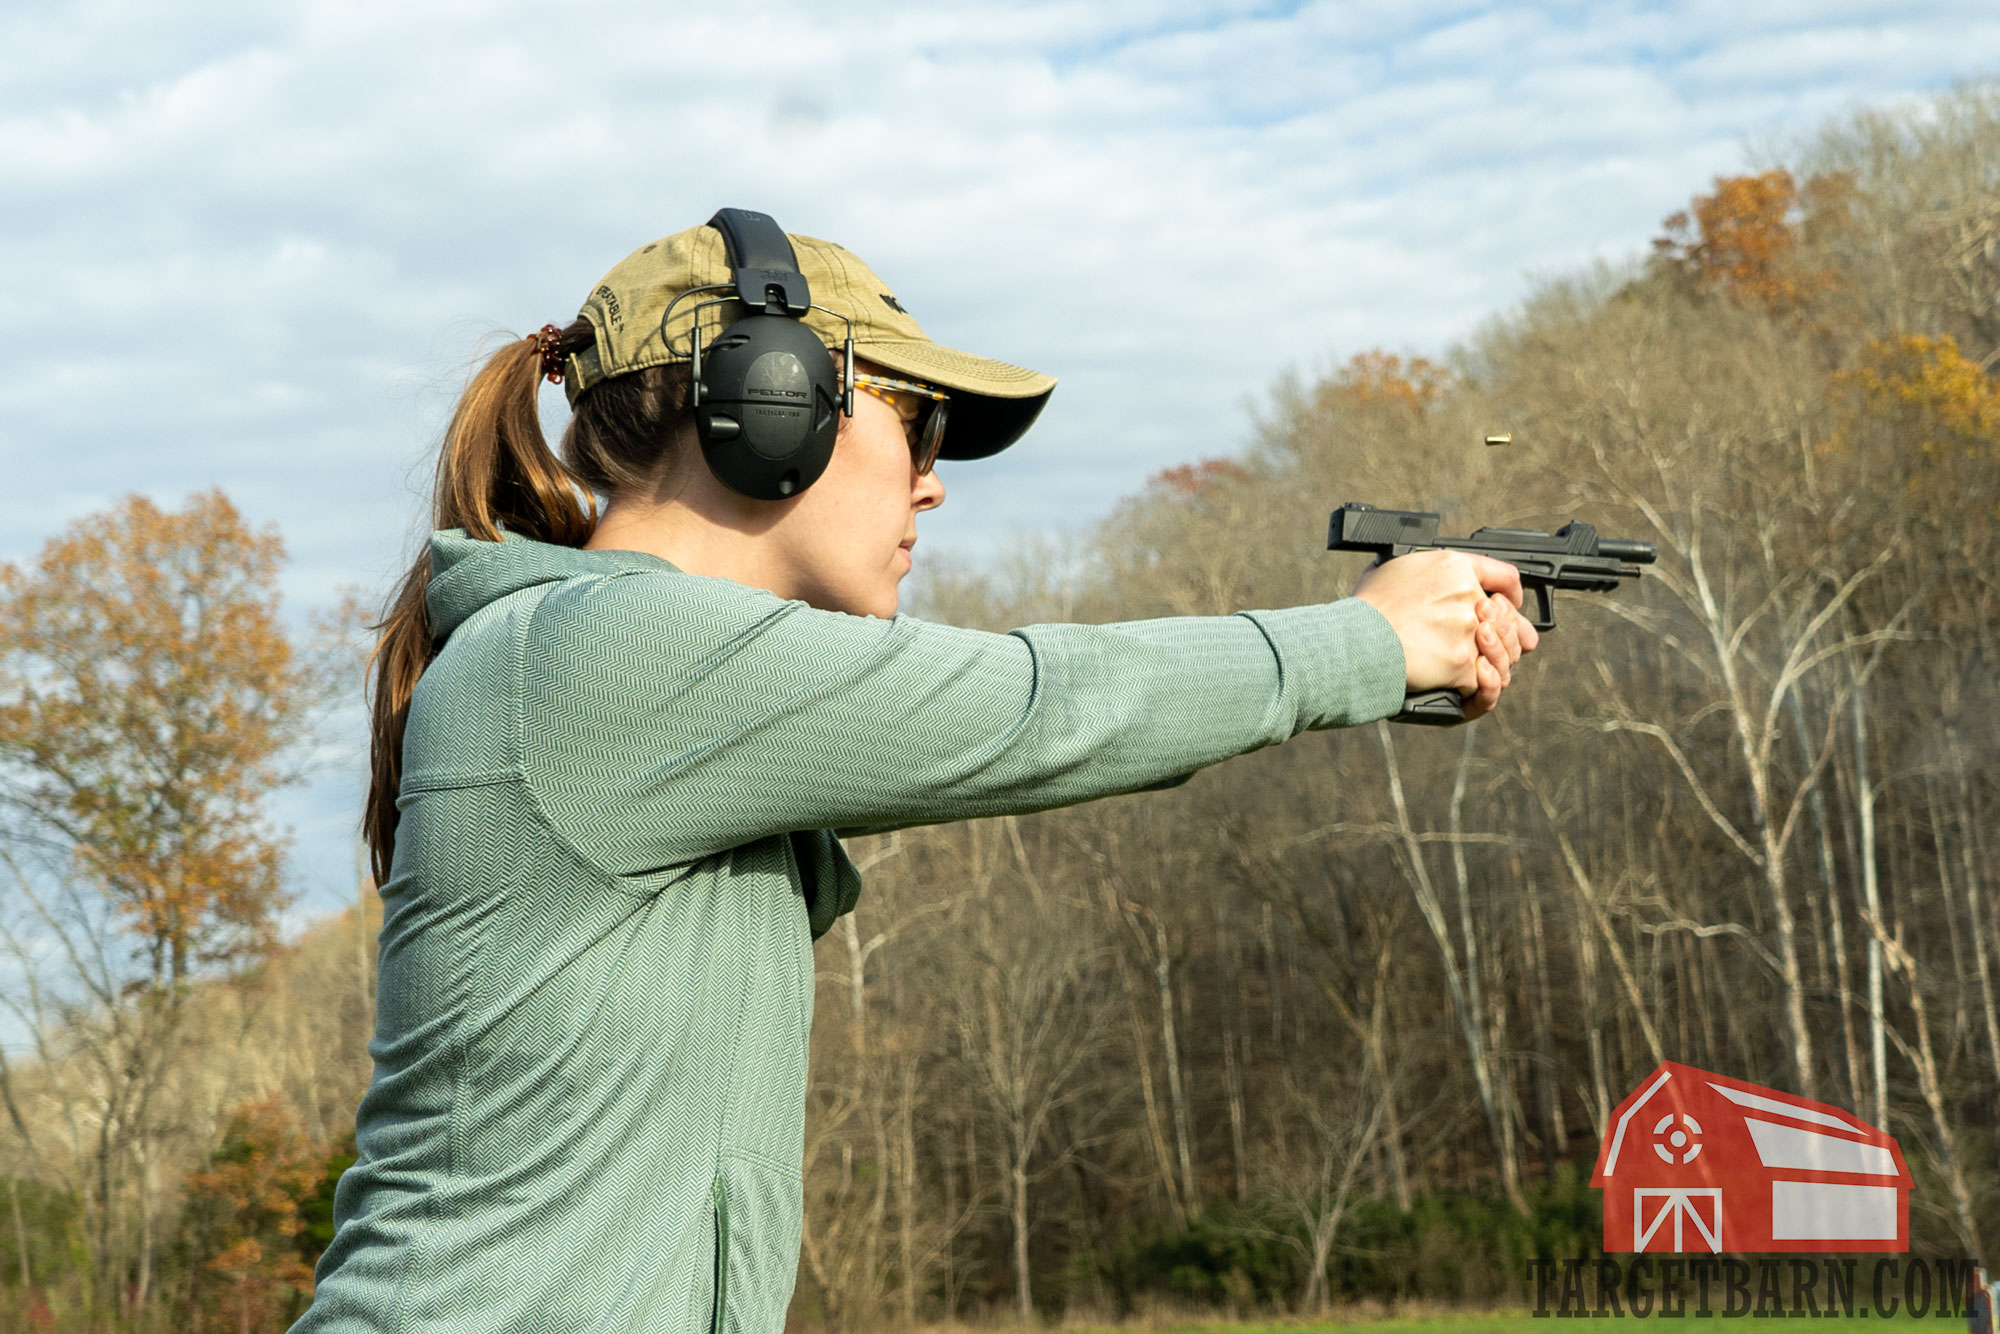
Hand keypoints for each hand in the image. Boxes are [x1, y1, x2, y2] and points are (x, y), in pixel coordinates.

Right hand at [1352, 551, 1539, 718]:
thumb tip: (1424, 575)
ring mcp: (1469, 633)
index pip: (1507, 577)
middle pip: (1512, 621)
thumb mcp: (1392, 566)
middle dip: (1506, 635)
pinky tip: (1472, 684)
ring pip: (1504, 654)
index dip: (1512, 595)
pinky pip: (1486, 683)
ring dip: (1496, 663)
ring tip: (1481, 667)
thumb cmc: (1365, 608)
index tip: (1507, 605)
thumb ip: (1423, 568)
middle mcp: (1470, 597)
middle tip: (1491, 644)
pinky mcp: (1463, 665)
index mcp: (1455, 568)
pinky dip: (1481, 689)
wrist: (1355, 641)